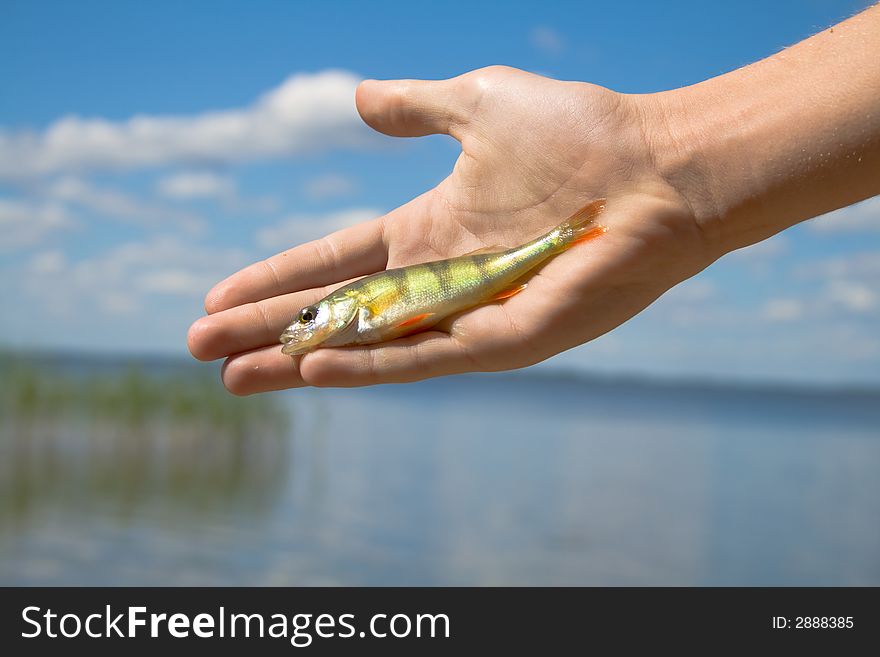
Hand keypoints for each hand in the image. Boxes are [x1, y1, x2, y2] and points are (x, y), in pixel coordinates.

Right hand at [187, 66, 710, 391]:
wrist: (659, 164)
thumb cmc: (581, 133)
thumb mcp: (477, 103)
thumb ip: (417, 108)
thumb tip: (359, 99)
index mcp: (429, 231)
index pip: (334, 261)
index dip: (276, 278)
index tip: (216, 297)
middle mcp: (440, 280)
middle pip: (337, 312)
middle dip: (268, 331)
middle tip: (200, 351)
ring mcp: (471, 313)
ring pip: (370, 346)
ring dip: (300, 362)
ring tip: (235, 378)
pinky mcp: (507, 337)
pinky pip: (427, 357)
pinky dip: (370, 366)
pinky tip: (314, 369)